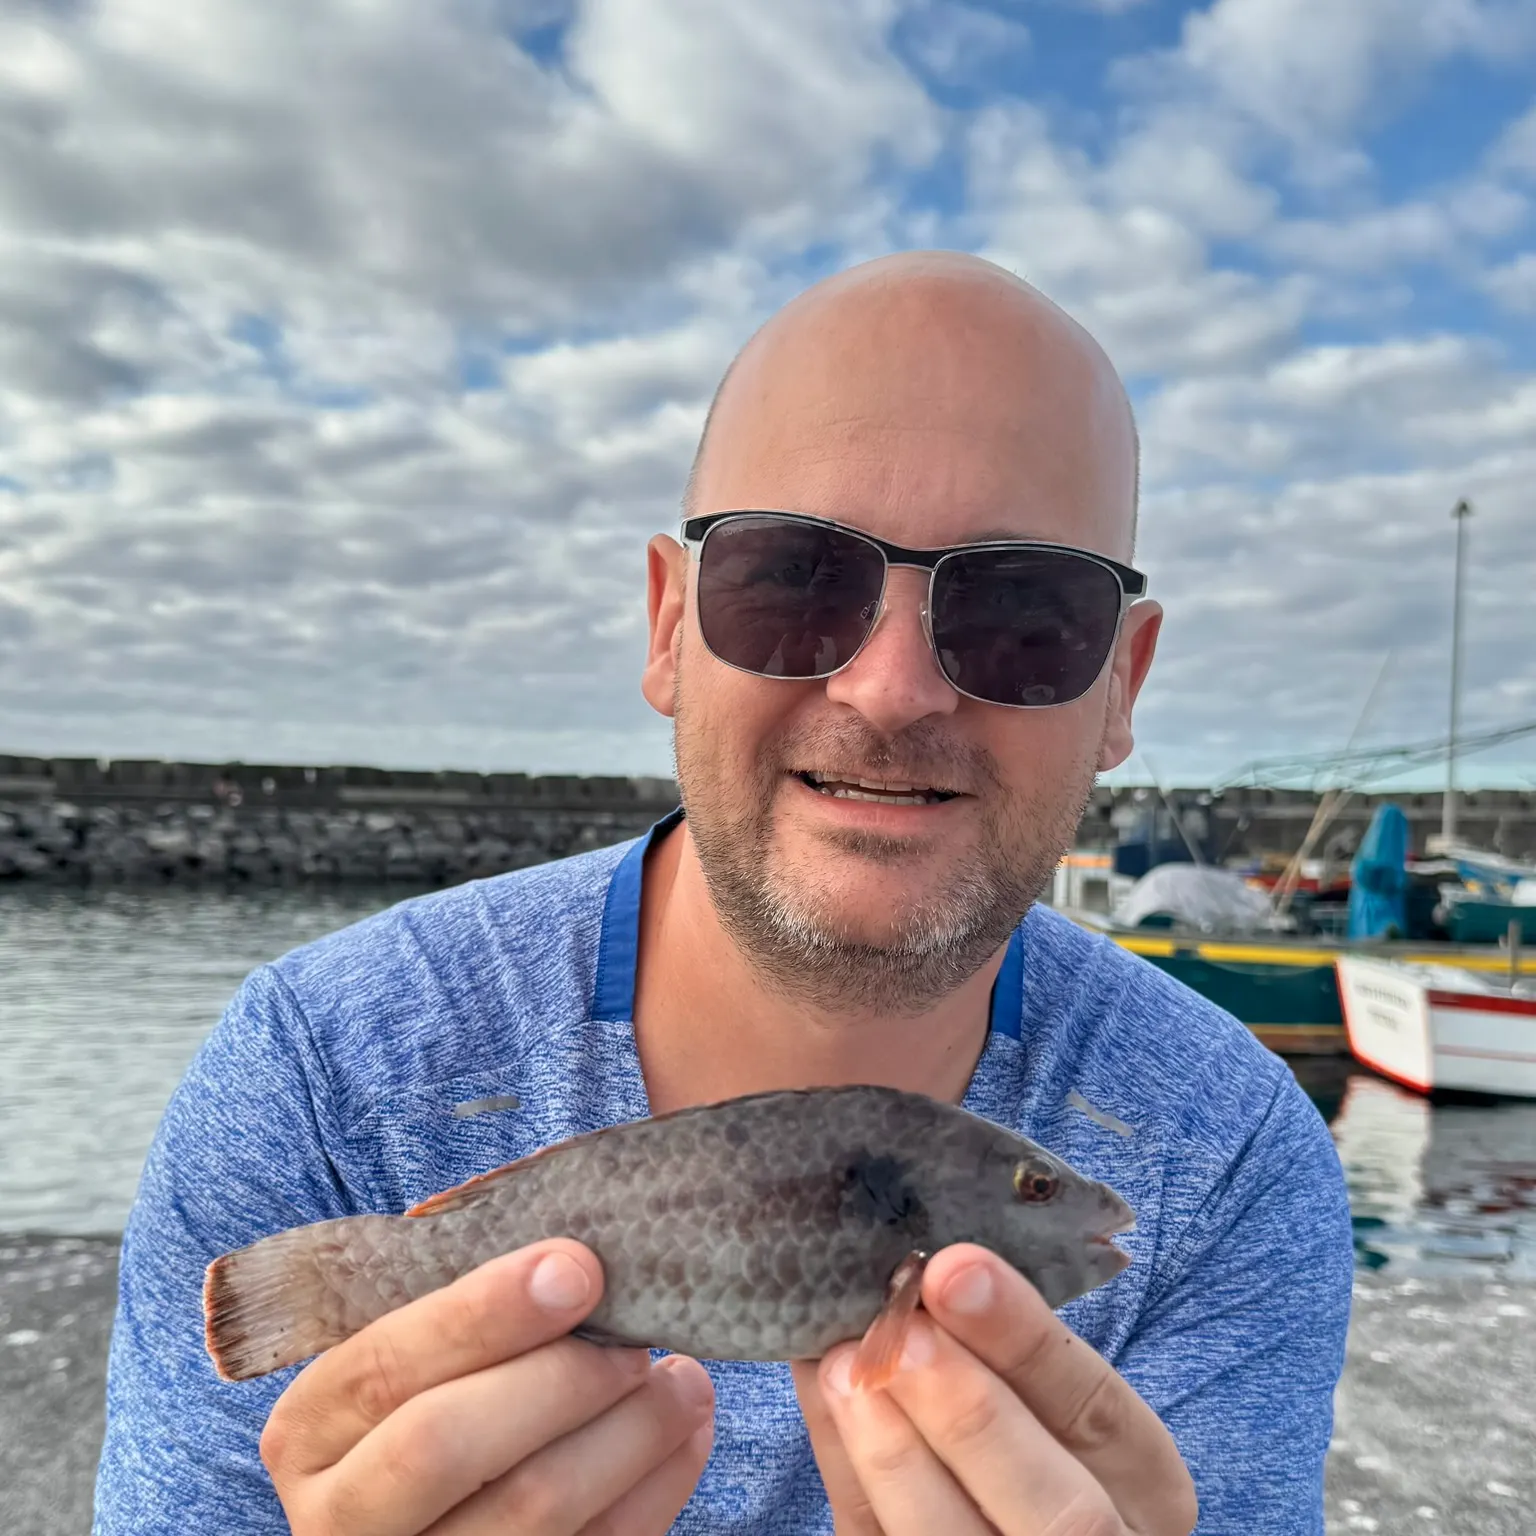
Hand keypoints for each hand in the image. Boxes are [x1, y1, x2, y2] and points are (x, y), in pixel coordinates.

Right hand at [259, 1238, 714, 1534]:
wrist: (433, 1514)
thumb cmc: (440, 1395)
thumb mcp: (417, 1352)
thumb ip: (468, 1309)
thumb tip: (570, 1254)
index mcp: (312, 1430)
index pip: (386, 1367)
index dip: (486, 1313)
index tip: (578, 1268)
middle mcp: (341, 1521)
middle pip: (446, 1445)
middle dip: (561, 1377)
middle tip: (636, 1339)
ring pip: (534, 1509)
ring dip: (632, 1431)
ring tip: (682, 1378)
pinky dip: (656, 1486)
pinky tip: (685, 1431)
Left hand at [791, 1244, 1195, 1534]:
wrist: (999, 1509)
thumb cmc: (1032, 1435)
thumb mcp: (1054, 1403)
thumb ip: (1009, 1352)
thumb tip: (930, 1260)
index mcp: (1143, 1485)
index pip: (1100, 1413)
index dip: (1027, 1341)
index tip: (954, 1266)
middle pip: (1056, 1510)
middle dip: (971, 1413)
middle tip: (902, 1331)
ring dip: (894, 1452)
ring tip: (844, 1366)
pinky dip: (846, 1465)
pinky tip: (822, 1392)